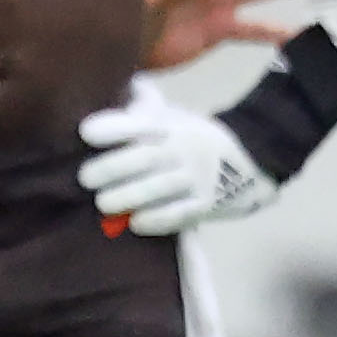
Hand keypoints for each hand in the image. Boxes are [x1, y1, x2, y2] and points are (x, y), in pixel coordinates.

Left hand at [77, 96, 275, 232]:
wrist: (250, 159)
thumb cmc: (188, 139)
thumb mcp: (170, 117)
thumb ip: (139, 114)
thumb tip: (99, 115)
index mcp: (171, 124)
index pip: (139, 122)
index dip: (112, 127)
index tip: (86, 133)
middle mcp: (184, 148)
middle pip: (146, 157)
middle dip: (111, 168)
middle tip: (86, 178)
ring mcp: (197, 177)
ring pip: (159, 188)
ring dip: (127, 196)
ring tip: (103, 203)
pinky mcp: (207, 203)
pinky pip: (180, 214)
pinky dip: (156, 220)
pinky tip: (135, 222)